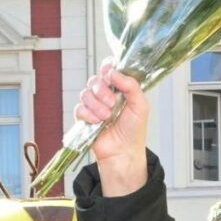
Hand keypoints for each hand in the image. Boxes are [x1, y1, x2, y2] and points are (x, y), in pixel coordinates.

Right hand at [78, 64, 151, 196]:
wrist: (124, 153)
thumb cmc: (134, 131)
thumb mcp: (140, 105)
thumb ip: (131, 85)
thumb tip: (114, 72)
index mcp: (119, 89)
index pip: (109, 69)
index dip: (106, 68)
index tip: (110, 73)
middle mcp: (105, 95)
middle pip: (95, 80)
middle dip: (103, 90)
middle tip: (112, 103)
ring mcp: (94, 106)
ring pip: (86, 93)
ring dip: (96, 105)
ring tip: (107, 117)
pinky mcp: (85, 118)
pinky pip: (79, 108)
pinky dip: (88, 115)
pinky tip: (97, 122)